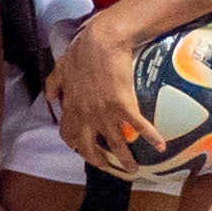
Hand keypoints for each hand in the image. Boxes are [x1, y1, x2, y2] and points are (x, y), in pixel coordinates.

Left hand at [49, 19, 140, 171]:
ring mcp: (104, 112)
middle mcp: (86, 115)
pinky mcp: (123, 106)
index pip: (68, 134)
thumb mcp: (61, 67)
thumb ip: (54, 84)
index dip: (75, 145)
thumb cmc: (82, 51)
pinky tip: (161, 146)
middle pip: (88, 147)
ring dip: (125, 160)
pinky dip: (151, 138)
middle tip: (109, 167)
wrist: (102, 41)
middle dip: (98, 161)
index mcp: (72, 106)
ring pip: (114, 144)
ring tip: (133, 169)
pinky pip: (138, 127)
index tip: (82, 150)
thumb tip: (50, 98)